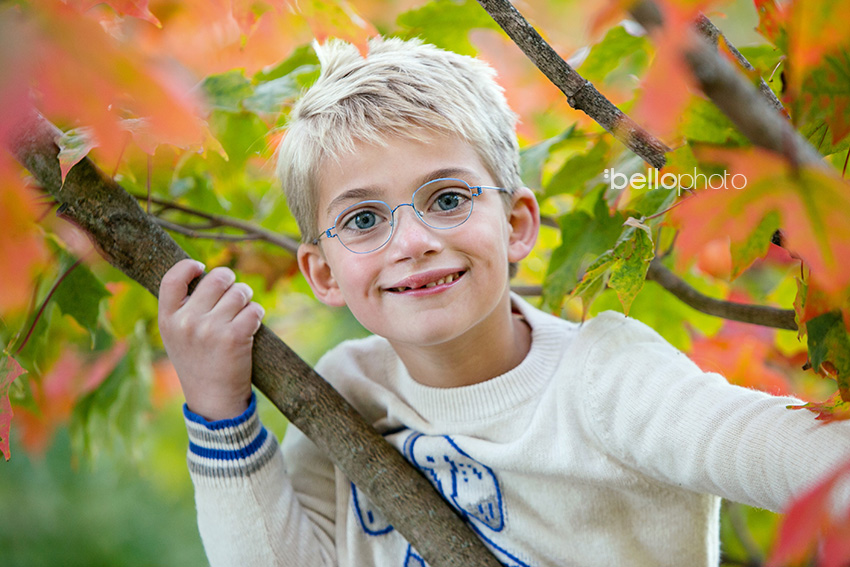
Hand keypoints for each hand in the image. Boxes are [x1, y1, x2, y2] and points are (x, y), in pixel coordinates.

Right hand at [158, 259, 264, 420]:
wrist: (213, 399)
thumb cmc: (197, 362)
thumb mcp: (176, 336)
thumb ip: (182, 307)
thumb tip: (203, 271)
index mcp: (167, 319)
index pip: (172, 278)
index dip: (189, 266)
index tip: (202, 267)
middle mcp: (187, 321)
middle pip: (217, 278)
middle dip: (231, 282)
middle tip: (234, 295)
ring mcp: (210, 329)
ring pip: (240, 292)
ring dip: (246, 299)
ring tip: (242, 314)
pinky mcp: (235, 337)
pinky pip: (255, 309)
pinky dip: (258, 314)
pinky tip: (252, 325)